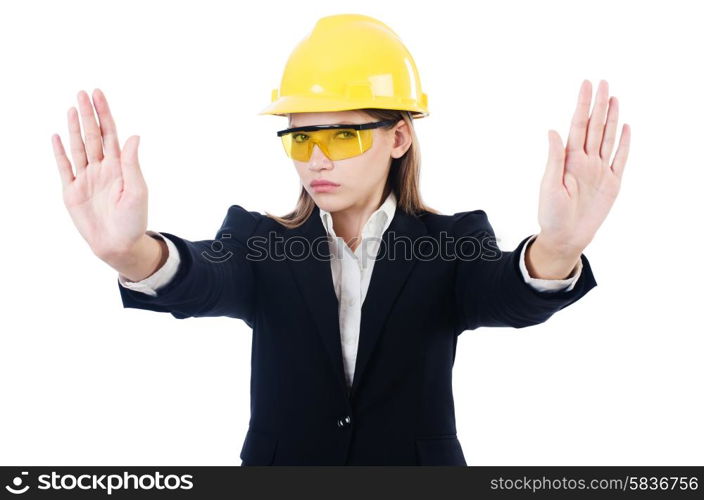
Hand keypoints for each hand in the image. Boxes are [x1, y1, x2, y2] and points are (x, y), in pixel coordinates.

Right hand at [52, 89, 147, 259]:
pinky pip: (64, 167)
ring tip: (72, 108)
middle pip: (93, 136)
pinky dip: (60, 152)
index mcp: (119, 167)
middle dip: (88, 115)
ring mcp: (86, 178)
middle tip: (82, 93)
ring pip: (78, 147)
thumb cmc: (133, 220)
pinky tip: (57, 136)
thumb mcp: (137, 191)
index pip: (110, 134)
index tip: (98, 95)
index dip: (104, 114)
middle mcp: (102, 169)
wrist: (119, 245)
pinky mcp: (72, 191)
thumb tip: (134, 136)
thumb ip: (132, 164)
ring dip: (75, 128)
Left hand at [537, 79, 630, 255]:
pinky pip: (620, 159)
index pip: (578, 125)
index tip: (586, 85)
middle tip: (604, 83)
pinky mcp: (612, 183)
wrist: (566, 237)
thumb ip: (554, 157)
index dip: (582, 105)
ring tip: (614, 98)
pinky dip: (623, 143)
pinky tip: (624, 127)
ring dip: (611, 119)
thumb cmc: (551, 213)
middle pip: (595, 127)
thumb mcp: (549, 185)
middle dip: (599, 105)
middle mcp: (585, 160)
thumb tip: (552, 130)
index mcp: (569, 159)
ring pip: (608, 138)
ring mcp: (599, 170)